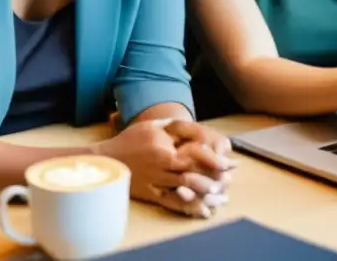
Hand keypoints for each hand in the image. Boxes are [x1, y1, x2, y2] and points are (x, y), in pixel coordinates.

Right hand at [93, 120, 230, 218]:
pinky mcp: (150, 194)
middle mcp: (160, 165)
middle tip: (228, 183)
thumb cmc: (133, 139)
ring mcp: (155, 181)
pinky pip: (172, 202)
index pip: (194, 154)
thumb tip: (201, 130)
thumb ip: (177, 126)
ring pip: (185, 189)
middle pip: (193, 174)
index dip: (214, 160)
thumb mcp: (154, 125)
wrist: (107, 160)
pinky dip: (189, 207)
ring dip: (206, 194)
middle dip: (214, 179)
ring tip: (221, 196)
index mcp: (163, 147)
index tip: (229, 164)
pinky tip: (203, 210)